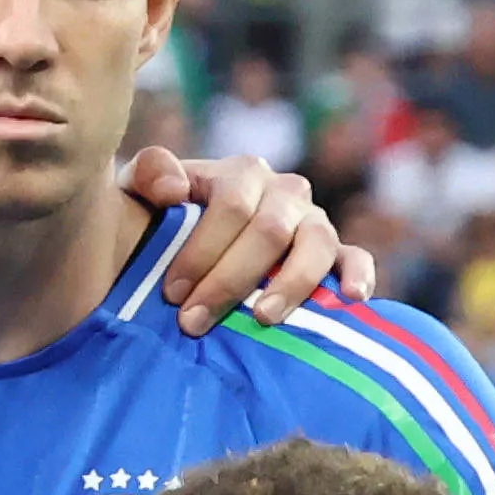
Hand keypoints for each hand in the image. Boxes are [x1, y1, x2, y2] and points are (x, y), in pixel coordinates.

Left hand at [117, 142, 374, 324]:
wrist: (172, 247)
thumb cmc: (154, 222)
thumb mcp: (136, 192)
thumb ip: (148, 173)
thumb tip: (175, 190)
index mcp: (241, 173)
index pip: (232, 205)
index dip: (201, 250)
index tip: (171, 292)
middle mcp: (284, 191)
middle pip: (270, 231)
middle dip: (229, 279)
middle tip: (193, 321)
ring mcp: (312, 220)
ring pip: (316, 243)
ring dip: (291, 283)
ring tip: (262, 317)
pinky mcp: (333, 251)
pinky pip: (355, 256)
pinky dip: (358, 274)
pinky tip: (353, 297)